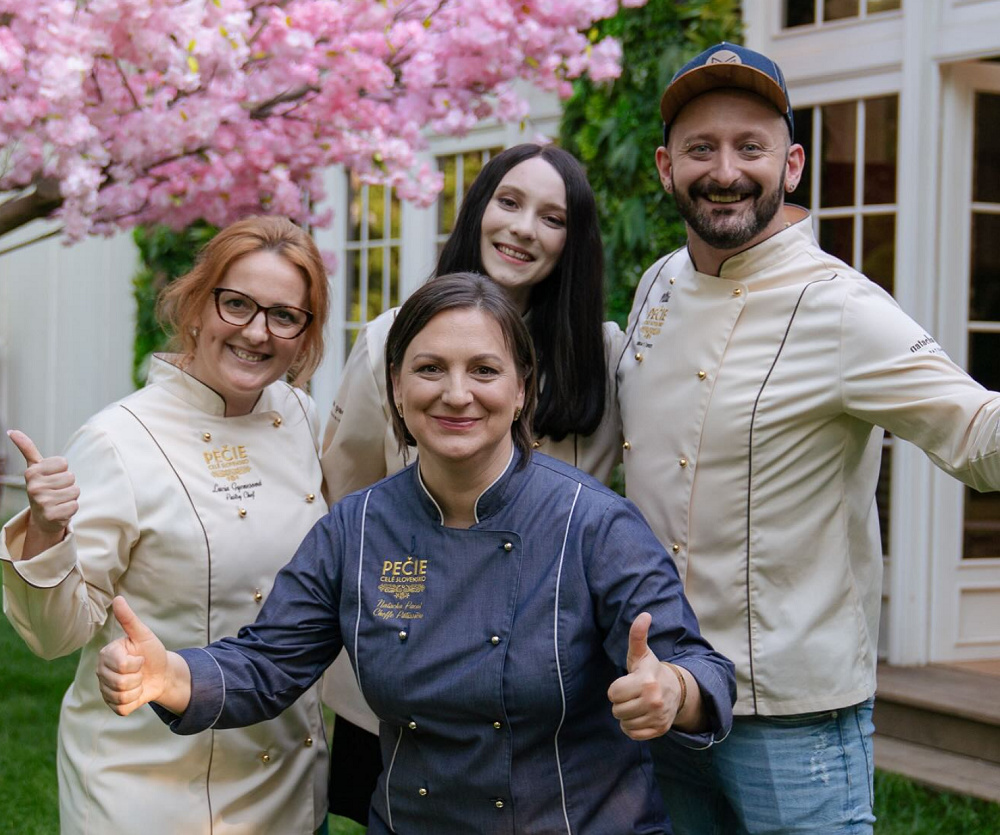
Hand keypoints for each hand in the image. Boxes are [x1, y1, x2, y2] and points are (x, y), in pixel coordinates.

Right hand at [8, 429, 78, 539]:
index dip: (62, 470)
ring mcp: (42, 502)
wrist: (42, 518)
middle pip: (71, 477)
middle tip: (56, 491)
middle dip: (68, 484)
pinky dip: (71, 508)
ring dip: (71, 496)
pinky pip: (75, 505)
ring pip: (75, 490)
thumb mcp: (35, 468)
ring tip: (59, 500)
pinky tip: (60, 510)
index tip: (52, 478)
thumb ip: (27, 448)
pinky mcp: (51, 515)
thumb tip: (11, 431)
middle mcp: (34, 487)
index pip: (64, 462)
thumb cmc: (42, 488)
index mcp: (31, 472)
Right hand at [97, 597, 168, 716]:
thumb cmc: (152, 652)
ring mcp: (105, 689)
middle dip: (138, 678)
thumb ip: (129, 619)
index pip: (122, 666)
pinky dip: (135, 702)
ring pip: (121, 697)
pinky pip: (122, 709)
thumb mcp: (143, 635)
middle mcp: (101, 672)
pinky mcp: (112, 704)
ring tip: (139, 681)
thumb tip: (118, 598)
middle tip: (140, 671)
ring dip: (137, 690)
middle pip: (120, 683)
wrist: (161, 673)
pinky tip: (136, 692)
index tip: (140, 658)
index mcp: (106, 654)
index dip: (137, 663)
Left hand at [607, 612, 681, 739]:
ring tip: (638, 704)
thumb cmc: (650, 671)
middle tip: (633, 694)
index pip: (613, 693)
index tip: (628, 683)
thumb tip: (644, 615)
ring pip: (624, 723)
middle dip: (621, 702)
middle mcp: (654, 700)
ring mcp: (658, 716)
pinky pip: (633, 734)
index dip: (617, 688)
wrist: (676, 691)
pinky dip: (633, 728)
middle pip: (616, 710)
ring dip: (627, 715)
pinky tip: (641, 716)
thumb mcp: (642, 654)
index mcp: (646, 681)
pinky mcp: (660, 730)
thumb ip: (637, 636)